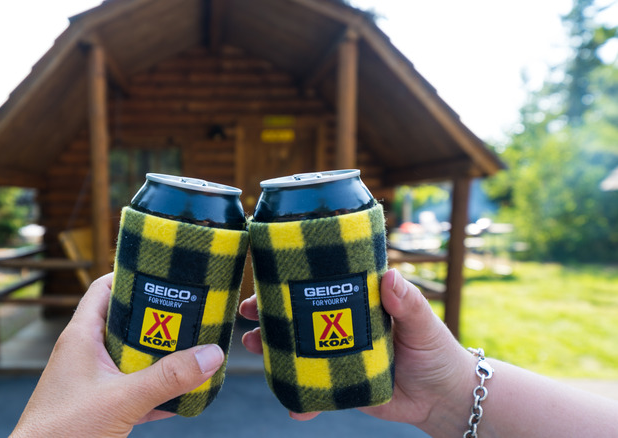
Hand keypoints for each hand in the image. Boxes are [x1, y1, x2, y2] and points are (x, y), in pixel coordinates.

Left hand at [12, 273, 224, 437]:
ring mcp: (91, 379)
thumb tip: (210, 355)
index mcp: (81, 336)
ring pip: (131, 357)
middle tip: (191, 315)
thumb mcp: (123, 400)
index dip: (132, 276)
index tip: (165, 275)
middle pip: (126, 322)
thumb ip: (168, 378)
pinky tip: (180, 398)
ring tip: (192, 353)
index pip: (104, 289)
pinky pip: (132, 389)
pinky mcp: (98, 404)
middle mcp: (85, 353)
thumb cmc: (62, 432)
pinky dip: (155, 391)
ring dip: (159, 358)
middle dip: (158, 320)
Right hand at [239, 268, 473, 426]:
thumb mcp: (423, 322)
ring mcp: (338, 357)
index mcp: (358, 305)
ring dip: (271, 350)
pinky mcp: (340, 387)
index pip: (319, 288)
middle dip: (268, 316)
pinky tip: (290, 406)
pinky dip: (299, 401)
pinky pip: (313, 392)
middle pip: (298, 318)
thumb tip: (390, 277)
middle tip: (247, 314)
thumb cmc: (437, 351)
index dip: (290, 283)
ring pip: (297, 352)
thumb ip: (407, 303)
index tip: (265, 277)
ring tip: (250, 345)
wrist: (445, 398)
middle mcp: (342, 327)